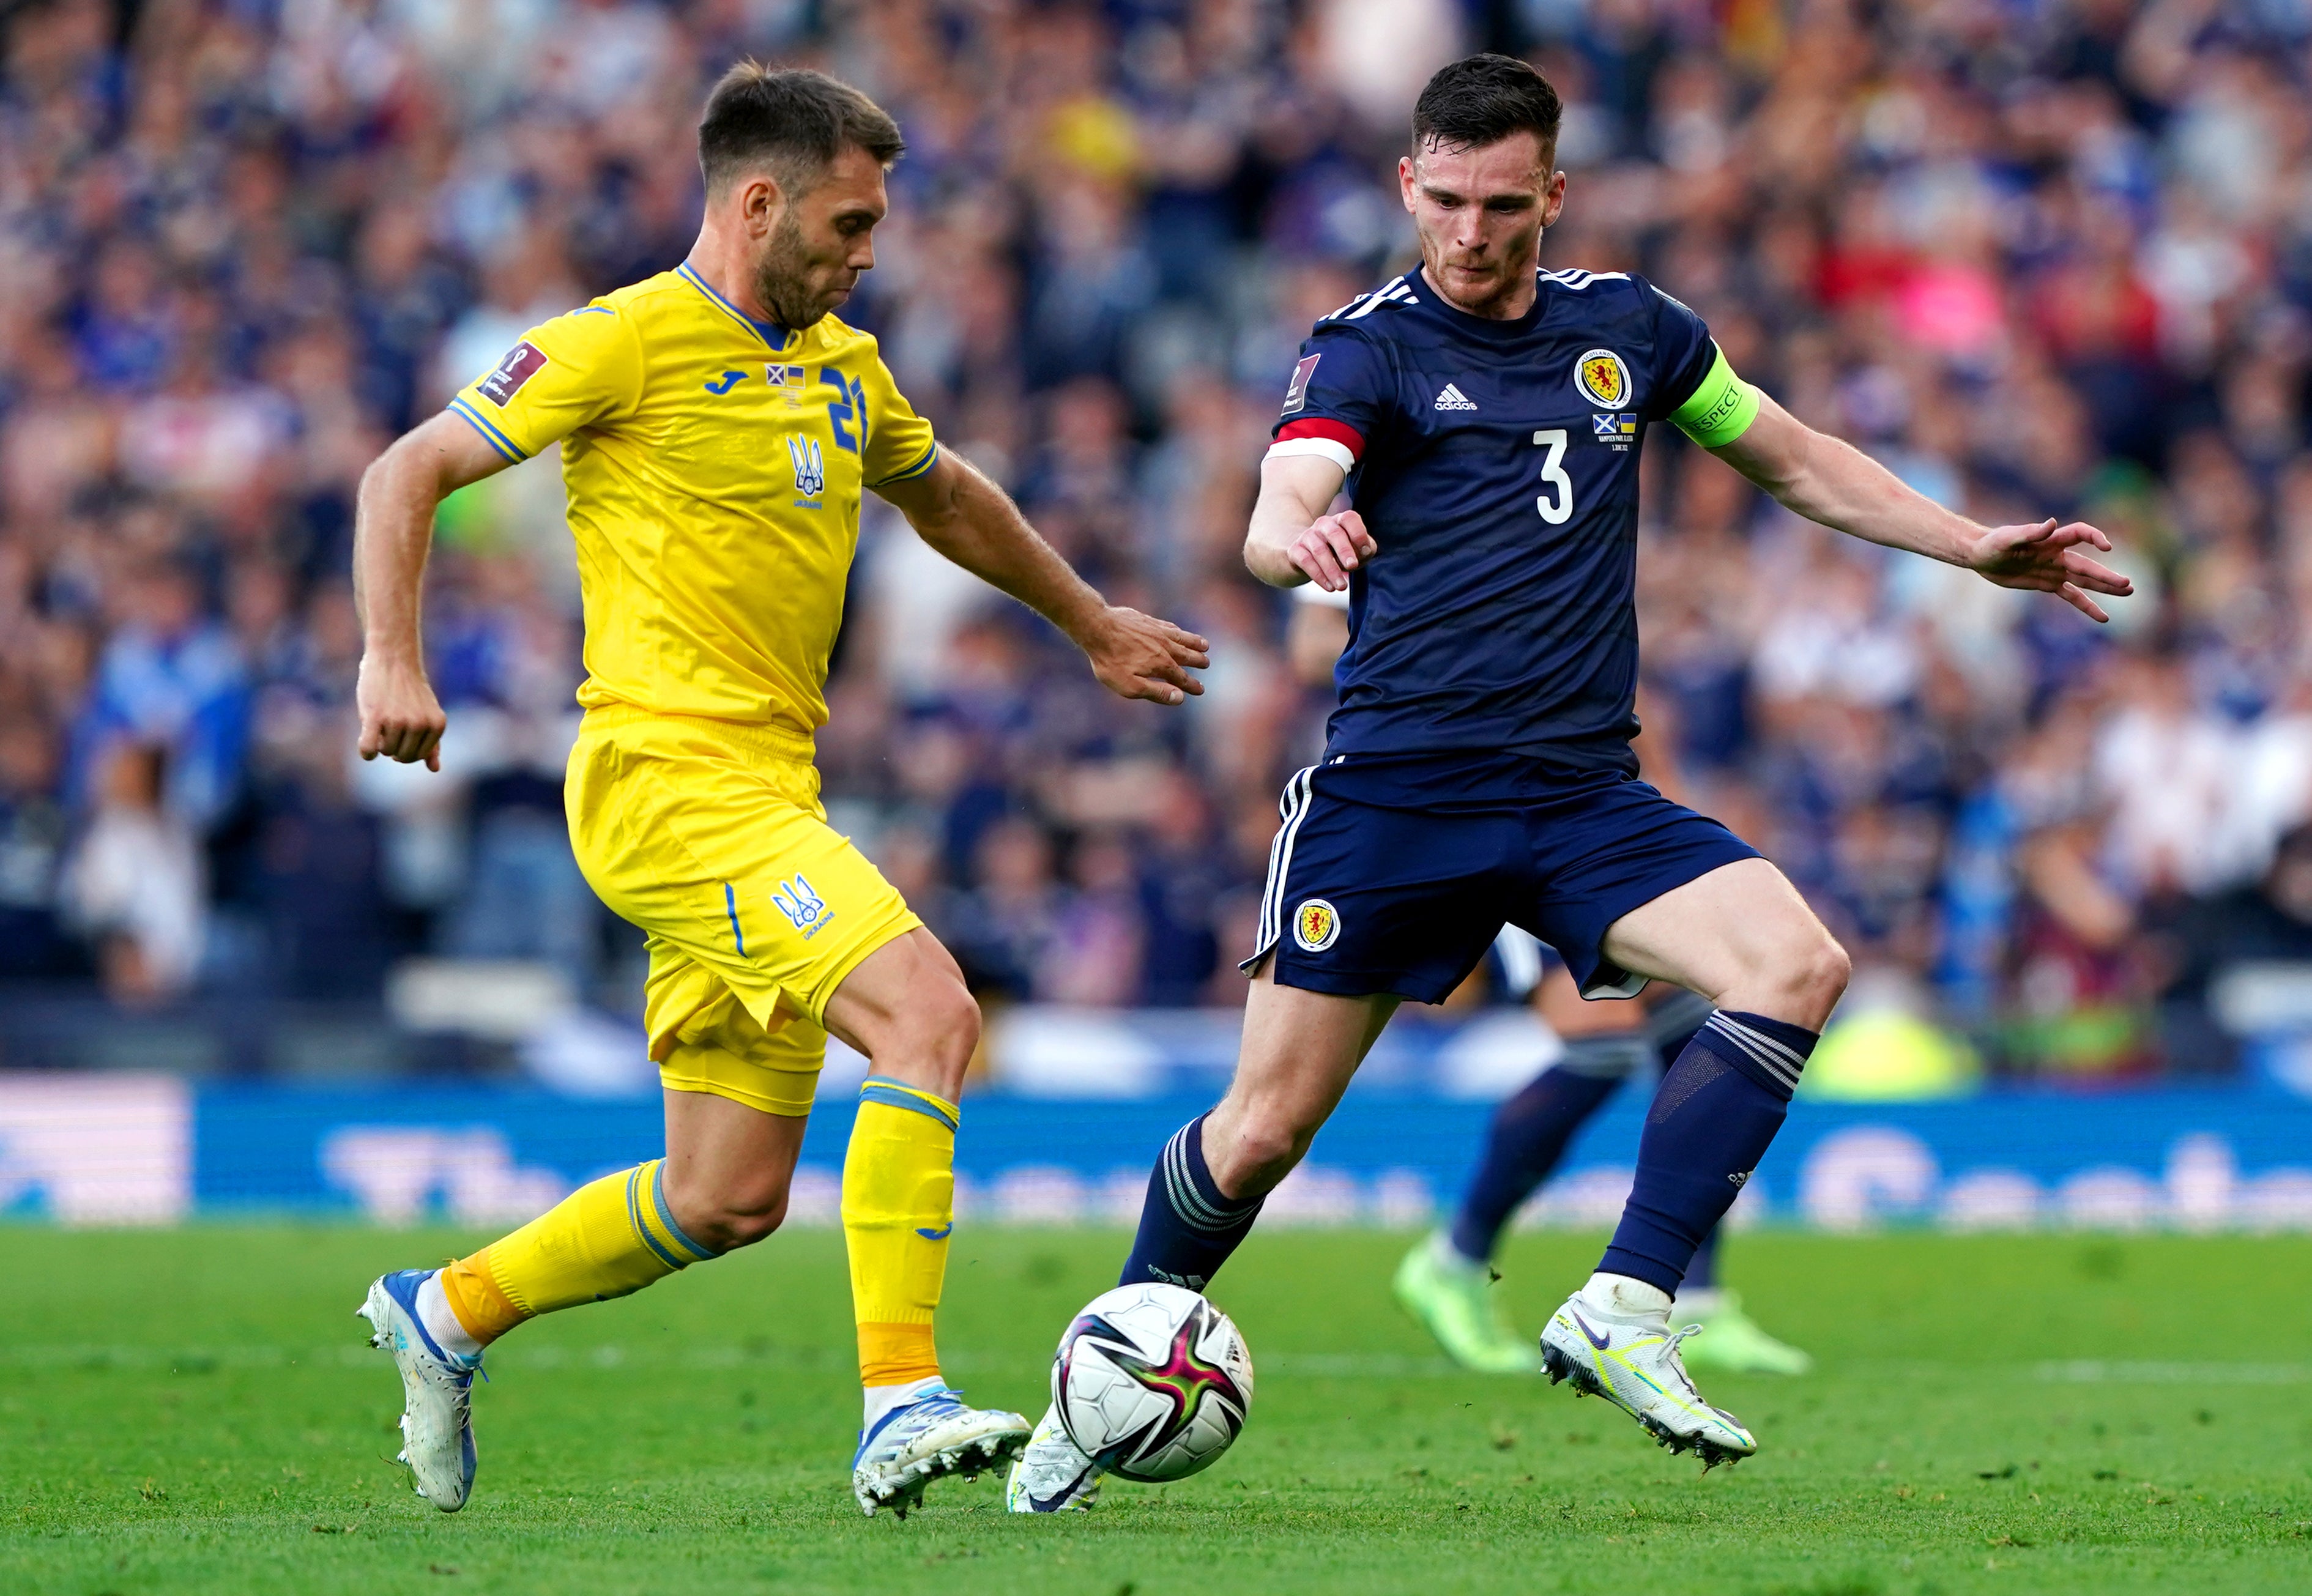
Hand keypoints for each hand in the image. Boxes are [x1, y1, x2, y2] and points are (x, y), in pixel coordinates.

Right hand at [356, 652, 446, 770]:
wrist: (393, 658)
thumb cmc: (410, 689)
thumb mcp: (428, 714)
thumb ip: (432, 742)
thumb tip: (435, 769)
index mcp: (437, 725)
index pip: (419, 756)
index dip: (407, 749)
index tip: (401, 734)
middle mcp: (420, 724)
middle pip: (403, 757)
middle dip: (394, 749)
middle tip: (389, 730)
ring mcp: (398, 721)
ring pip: (386, 752)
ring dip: (380, 742)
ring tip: (381, 722)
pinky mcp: (376, 717)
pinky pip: (369, 749)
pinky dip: (366, 751)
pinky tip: (365, 743)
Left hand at [1080, 606, 1209, 706]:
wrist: (1097, 628)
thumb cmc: (1111, 661)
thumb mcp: (1131, 686)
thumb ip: (1156, 692)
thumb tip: (1180, 698)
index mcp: (1162, 665)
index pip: (1182, 678)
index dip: (1192, 685)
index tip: (1201, 690)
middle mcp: (1164, 647)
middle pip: (1187, 655)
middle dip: (1198, 661)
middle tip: (1207, 663)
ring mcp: (1157, 632)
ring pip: (1182, 638)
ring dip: (1194, 642)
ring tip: (1205, 645)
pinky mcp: (1147, 621)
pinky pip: (1169, 627)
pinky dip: (1178, 631)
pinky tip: (1179, 631)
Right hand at [1286, 509, 1376, 591]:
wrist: (1306, 558)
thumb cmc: (1338, 553)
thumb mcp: (1356, 551)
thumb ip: (1366, 550)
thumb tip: (1364, 552)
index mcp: (1341, 521)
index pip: (1349, 518)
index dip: (1358, 533)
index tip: (1365, 552)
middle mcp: (1323, 524)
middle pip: (1334, 533)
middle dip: (1344, 550)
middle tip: (1353, 566)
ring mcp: (1307, 536)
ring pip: (1319, 550)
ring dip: (1332, 570)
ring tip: (1342, 586)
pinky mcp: (1295, 550)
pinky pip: (1306, 561)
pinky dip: (1318, 575)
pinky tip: (1329, 587)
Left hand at [1967, 519, 2132, 622]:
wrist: (1982, 556)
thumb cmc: (1993, 542)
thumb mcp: (2007, 538)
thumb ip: (2030, 532)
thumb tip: (2052, 523)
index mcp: (2051, 541)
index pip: (2080, 533)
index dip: (2094, 537)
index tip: (2107, 548)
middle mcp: (2058, 555)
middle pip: (2088, 565)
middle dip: (2106, 576)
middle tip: (2128, 584)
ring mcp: (2055, 571)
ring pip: (2085, 581)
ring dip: (2106, 587)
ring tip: (2128, 592)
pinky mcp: (2047, 585)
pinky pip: (2071, 596)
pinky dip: (2087, 606)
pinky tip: (2103, 617)